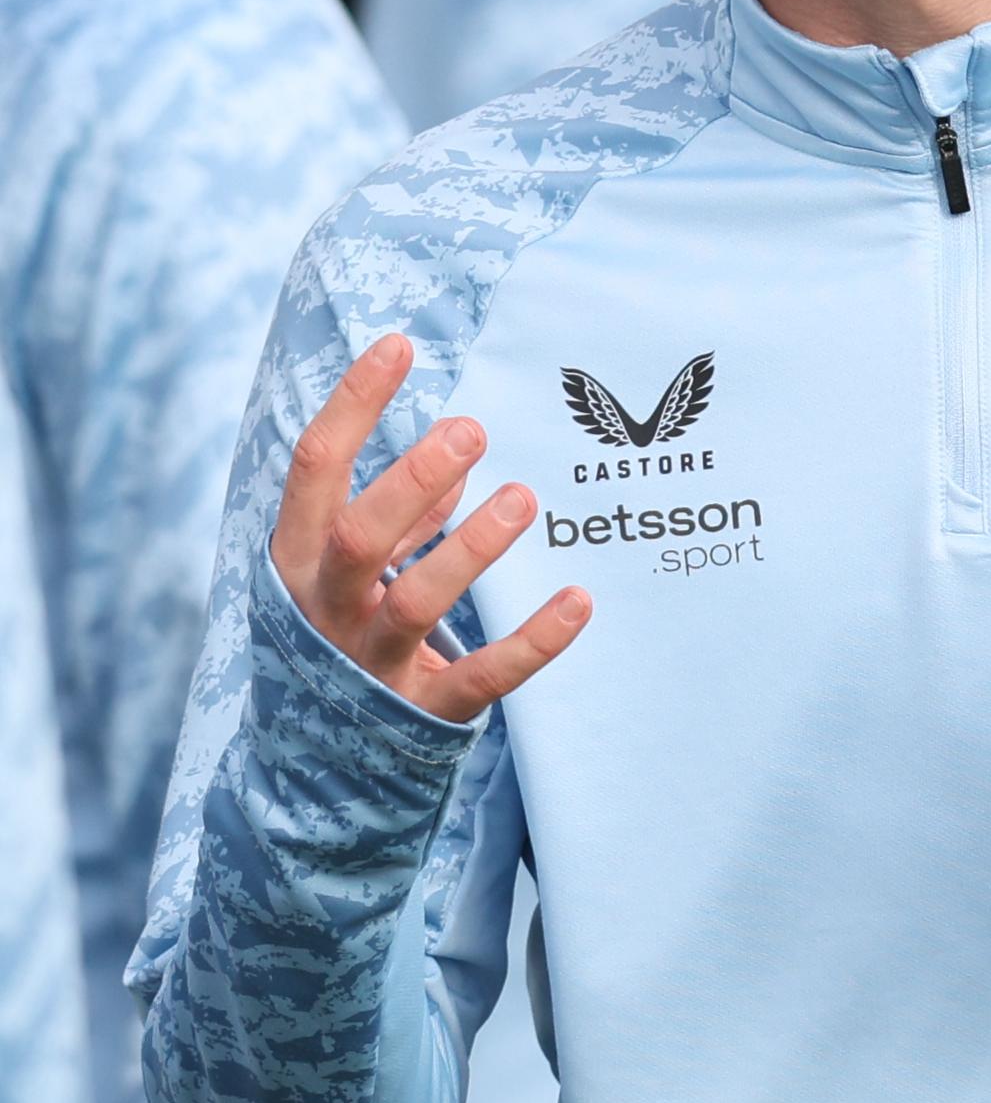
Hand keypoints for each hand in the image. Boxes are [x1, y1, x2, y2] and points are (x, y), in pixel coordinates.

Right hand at [271, 332, 590, 724]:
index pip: (314, 467)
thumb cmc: (342, 626)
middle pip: (360, 536)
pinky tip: (578, 600)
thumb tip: (457, 456)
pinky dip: (533, 642)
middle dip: (414, 479)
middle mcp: (327, 608)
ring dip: (471, 549)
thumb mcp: (351, 563)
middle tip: (473, 429)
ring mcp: (371, 662)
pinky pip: (481, 677)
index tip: (399, 346)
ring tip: (522, 496)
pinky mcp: (422, 710)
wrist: (321, 756)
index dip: (353, 404)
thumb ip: (400, 513)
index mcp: (299, 557)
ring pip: (415, 604)